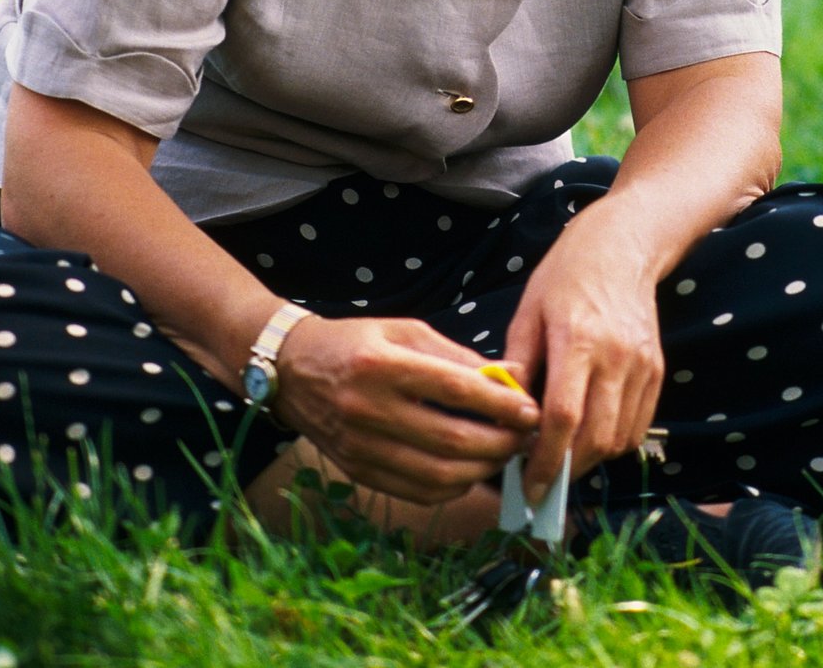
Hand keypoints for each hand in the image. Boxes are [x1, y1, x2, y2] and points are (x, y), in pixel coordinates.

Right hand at [273, 315, 539, 504]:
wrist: (293, 370)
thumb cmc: (358, 342)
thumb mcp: (406, 331)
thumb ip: (458, 357)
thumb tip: (512, 375)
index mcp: (382, 364)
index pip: (453, 389)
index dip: (498, 403)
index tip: (530, 409)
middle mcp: (369, 409)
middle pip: (449, 440)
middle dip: (498, 443)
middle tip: (525, 436)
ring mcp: (362, 446)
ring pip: (436, 474)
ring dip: (481, 470)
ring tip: (503, 454)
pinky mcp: (359, 472)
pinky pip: (416, 492)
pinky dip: (453, 487)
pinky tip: (470, 470)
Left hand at [504, 214, 664, 503]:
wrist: (622, 245)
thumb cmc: (566, 274)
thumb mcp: (529, 311)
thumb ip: (518, 365)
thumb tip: (503, 416)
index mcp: (578, 340)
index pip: (564, 417)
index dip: (545, 459)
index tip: (527, 484)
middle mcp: (616, 357)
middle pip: (596, 437)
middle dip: (566, 470)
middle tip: (541, 481)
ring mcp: (642, 365)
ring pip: (620, 439)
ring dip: (590, 460)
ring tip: (562, 458)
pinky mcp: (656, 370)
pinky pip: (638, 426)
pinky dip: (614, 442)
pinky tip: (590, 436)